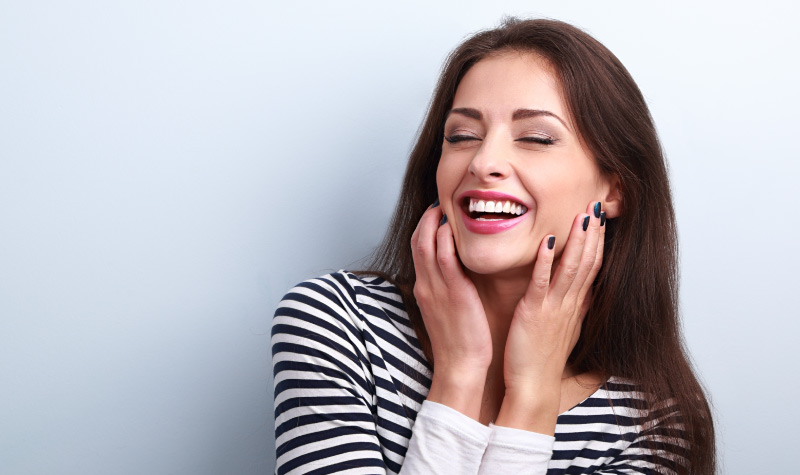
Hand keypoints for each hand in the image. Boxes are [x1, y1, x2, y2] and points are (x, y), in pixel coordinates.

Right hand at [411, 203, 491, 418]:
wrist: (460, 368)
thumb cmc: (459, 343)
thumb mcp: (447, 312)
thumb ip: (448, 291)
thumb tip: (456, 276)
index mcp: (425, 290)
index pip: (418, 250)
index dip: (425, 228)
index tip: (436, 214)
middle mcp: (426, 286)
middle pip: (418, 242)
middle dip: (426, 218)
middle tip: (439, 203)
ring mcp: (436, 288)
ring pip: (427, 245)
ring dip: (434, 222)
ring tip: (446, 207)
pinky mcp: (453, 293)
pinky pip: (445, 258)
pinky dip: (446, 239)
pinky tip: (453, 227)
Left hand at [496, 201, 605, 432]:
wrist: (533, 388)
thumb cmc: (541, 360)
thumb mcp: (564, 331)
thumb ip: (573, 309)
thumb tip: (584, 294)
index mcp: (575, 307)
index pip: (592, 268)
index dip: (598, 242)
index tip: (601, 219)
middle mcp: (569, 304)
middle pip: (587, 262)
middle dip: (593, 233)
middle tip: (598, 205)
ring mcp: (553, 308)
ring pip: (571, 268)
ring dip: (577, 240)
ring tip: (582, 215)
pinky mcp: (534, 313)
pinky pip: (541, 282)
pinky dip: (545, 260)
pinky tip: (547, 240)